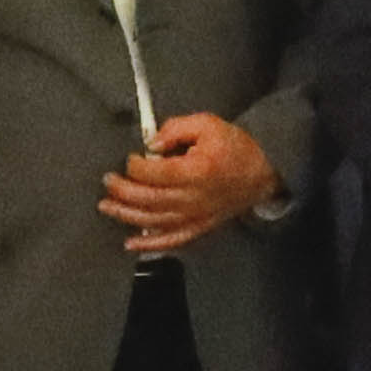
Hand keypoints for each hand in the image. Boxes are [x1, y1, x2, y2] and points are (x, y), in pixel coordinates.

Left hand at [98, 113, 278, 257]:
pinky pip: (171, 241)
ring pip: (154, 222)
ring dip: (127, 216)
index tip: (128, 159)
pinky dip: (150, 245)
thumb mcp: (207, 124)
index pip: (156, 173)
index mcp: (196, 171)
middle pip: (149, 199)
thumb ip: (176, 128)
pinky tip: (130, 244)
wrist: (263, 171)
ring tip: (107, 207)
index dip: (136, 166)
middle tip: (108, 181)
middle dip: (123, 191)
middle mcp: (194, 198)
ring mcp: (196, 217)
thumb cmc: (234, 146)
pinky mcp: (199, 228)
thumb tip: (151, 143)